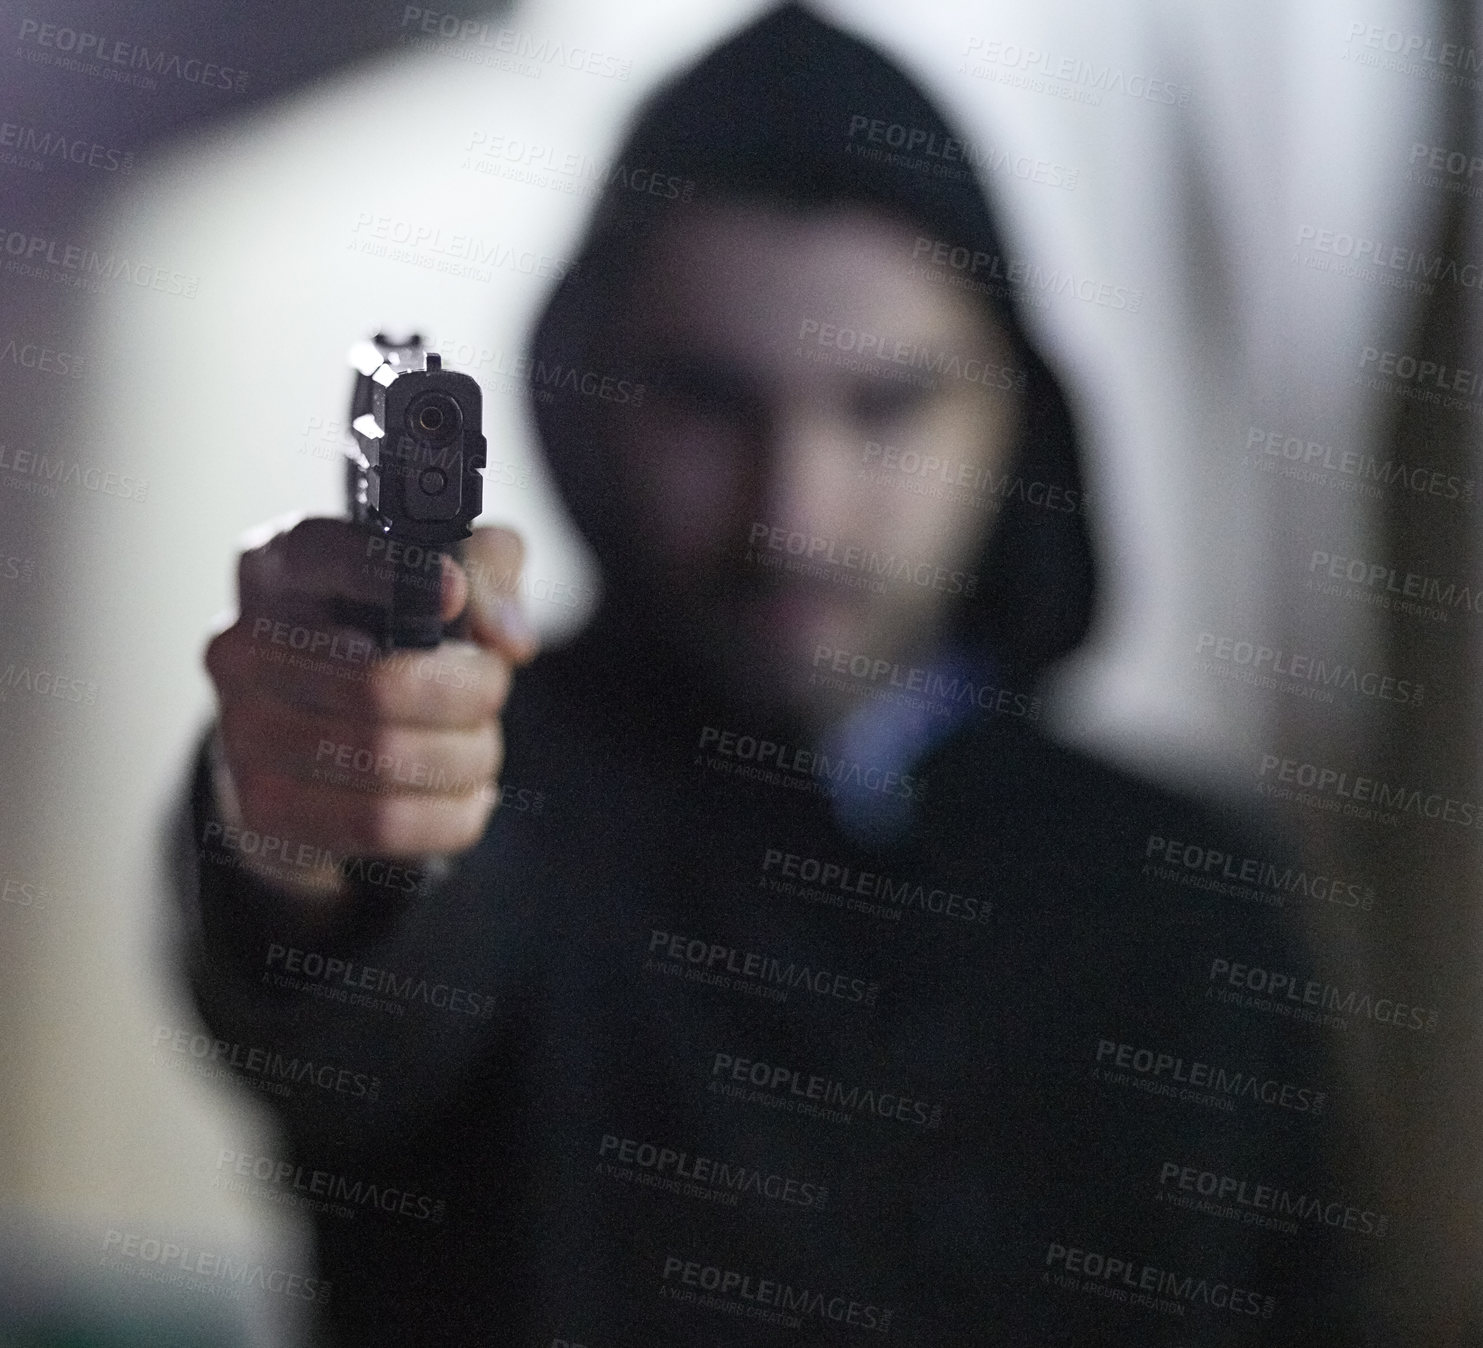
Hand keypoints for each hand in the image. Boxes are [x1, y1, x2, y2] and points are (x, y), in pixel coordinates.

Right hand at [203, 518, 537, 902]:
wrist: (314, 748)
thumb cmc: (389, 641)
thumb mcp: (448, 578)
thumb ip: (490, 571)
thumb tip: (508, 639)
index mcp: (278, 568)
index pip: (320, 553)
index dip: (394, 574)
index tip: (452, 595)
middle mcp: (241, 646)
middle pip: (379, 681)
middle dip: (468, 693)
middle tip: (492, 692)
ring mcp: (241, 733)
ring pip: (385, 760)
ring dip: (466, 758)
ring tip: (480, 747)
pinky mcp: (262, 810)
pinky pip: (380, 824)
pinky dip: (448, 815)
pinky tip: (465, 795)